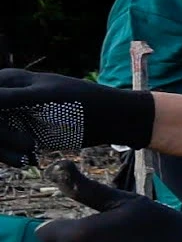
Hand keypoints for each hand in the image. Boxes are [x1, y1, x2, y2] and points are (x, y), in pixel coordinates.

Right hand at [0, 71, 155, 155]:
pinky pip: (3, 148)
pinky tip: (27, 161)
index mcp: (5, 80)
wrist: (111, 120)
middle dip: (0, 137)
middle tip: (26, 146)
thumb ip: (9, 97)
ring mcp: (11, 116)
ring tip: (26, 158)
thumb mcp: (43, 98)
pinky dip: (9, 156)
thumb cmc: (82, 102)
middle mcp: (4, 96)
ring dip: (2, 151)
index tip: (9, 129)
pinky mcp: (21, 133)